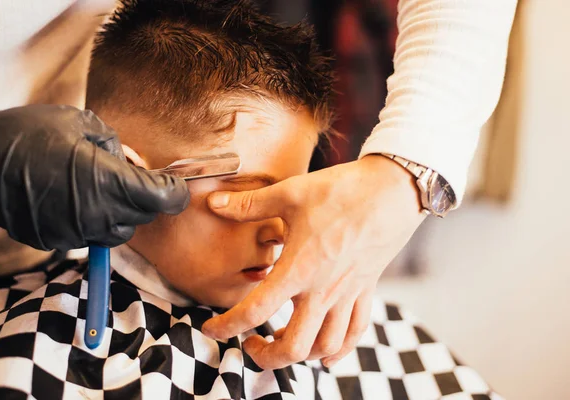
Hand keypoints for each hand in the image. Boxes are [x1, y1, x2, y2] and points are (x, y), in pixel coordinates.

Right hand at [0, 105, 188, 250]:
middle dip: (146, 200)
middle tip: (132, 179)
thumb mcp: (81, 122)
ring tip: (100, 190)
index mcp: (109, 181)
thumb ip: (114, 144)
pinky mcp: (54, 240)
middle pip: (143, 218)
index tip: (174, 185)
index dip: (175, 192)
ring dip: (120, 215)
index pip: (163, 199)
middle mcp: (96, 213)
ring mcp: (74, 231)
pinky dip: (91, 222)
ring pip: (118, 233)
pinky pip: (88, 237)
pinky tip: (73, 200)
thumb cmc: (28, 132)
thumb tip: (126, 161)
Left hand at [202, 155, 425, 368]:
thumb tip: (214, 202)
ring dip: (300, 354)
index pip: (255, 310)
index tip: (210, 329)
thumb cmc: (341, 190)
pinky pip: (355, 332)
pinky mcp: (366, 289)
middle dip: (266, 357)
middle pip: (294, 347)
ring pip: (325, 346)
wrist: (393, 189)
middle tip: (250, 345)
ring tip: (281, 340)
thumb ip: (249, 204)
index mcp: (299, 268)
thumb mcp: (290, 193)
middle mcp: (323, 290)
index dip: (226, 326)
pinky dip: (339, 350)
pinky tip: (326, 355)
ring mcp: (348, 293)